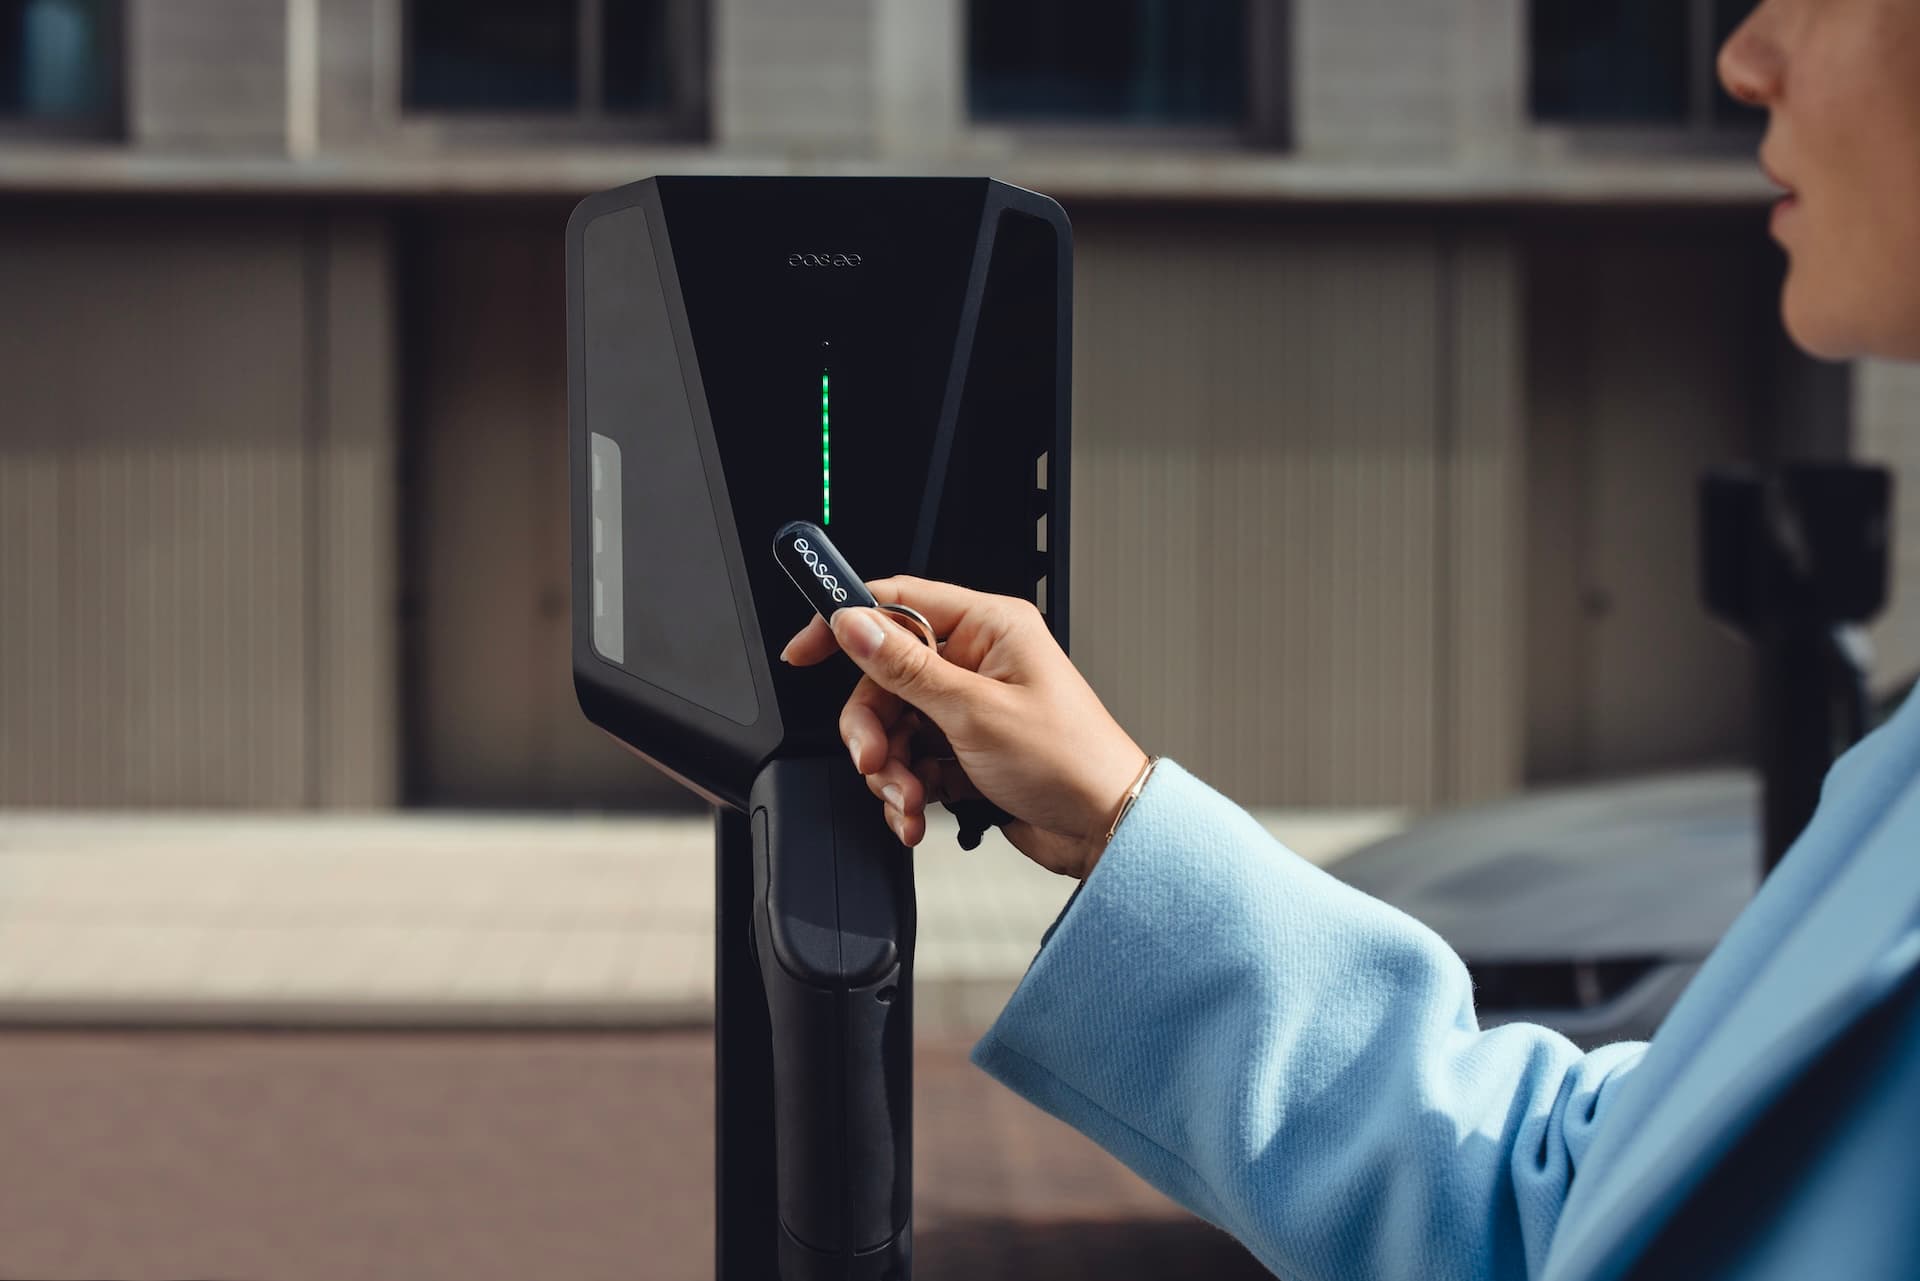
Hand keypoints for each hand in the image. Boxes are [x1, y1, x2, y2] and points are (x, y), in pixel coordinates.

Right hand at [781, 577, 1146, 879]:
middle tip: (873, 761)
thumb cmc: (1071, 761)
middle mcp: (978, 660)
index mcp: (990, 627)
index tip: (804, 651)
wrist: (1105, 829)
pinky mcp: (965, 749)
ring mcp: (970, 707)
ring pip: (893, 726)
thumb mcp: (975, 711)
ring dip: (889, 770)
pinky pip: (911, 760)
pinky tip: (916, 813)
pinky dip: (906, 790)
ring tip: (907, 800)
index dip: (845, 623)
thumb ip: (906, 668)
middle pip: (884, 678)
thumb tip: (854, 624)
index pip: (897, 603)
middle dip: (872, 728)